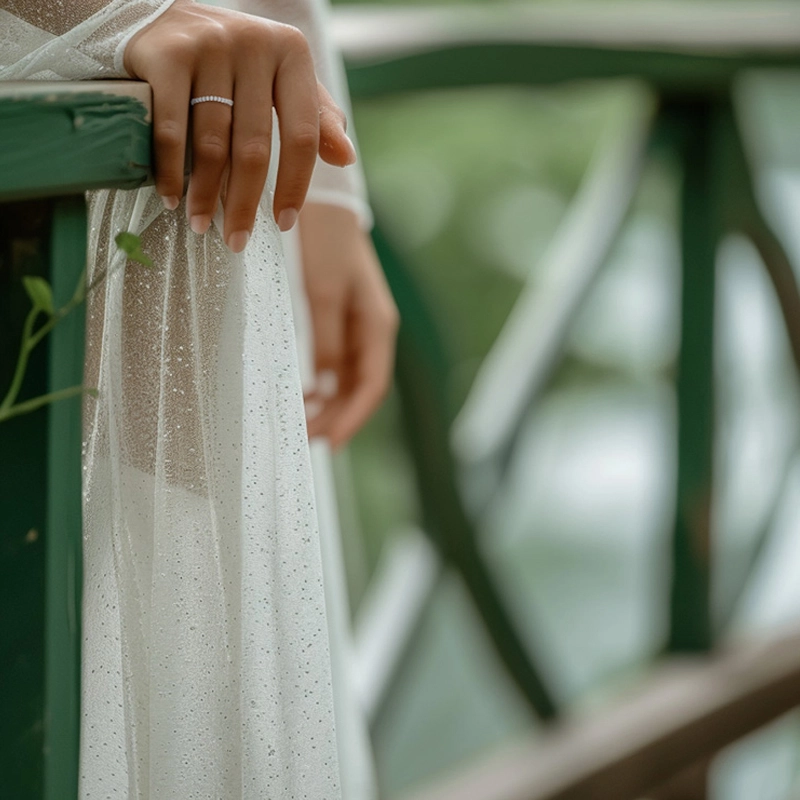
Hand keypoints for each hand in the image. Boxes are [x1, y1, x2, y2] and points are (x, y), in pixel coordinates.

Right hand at [123, 0, 355, 250]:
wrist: (161, 16)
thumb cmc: (234, 62)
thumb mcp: (283, 81)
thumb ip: (316, 117)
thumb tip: (346, 158)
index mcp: (291, 54)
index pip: (302, 134)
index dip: (295, 185)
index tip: (283, 224)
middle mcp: (254, 44)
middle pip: (254, 148)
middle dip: (244, 203)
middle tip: (236, 240)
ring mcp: (209, 47)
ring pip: (212, 144)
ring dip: (204, 195)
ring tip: (200, 224)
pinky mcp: (166, 54)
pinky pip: (172, 129)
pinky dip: (171, 170)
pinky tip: (171, 196)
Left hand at [299, 204, 398, 448]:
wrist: (322, 203)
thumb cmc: (326, 243)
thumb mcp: (324, 292)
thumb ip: (327, 339)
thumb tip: (327, 383)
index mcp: (377, 325)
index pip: (372, 386)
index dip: (352, 418)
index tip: (329, 444)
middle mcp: (371, 330)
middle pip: (361, 388)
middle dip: (338, 417)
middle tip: (307, 442)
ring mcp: (356, 325)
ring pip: (348, 379)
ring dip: (329, 404)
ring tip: (303, 426)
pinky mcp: (339, 318)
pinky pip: (335, 362)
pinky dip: (322, 383)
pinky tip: (304, 395)